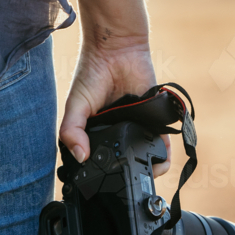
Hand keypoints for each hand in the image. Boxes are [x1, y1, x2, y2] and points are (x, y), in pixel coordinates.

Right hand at [59, 41, 171, 177]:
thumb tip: (80, 157)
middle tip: (124, 181)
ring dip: (145, 166)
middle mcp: (116, 131)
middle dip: (125, 172)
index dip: (99, 172)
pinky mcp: (153, 118)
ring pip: (142, 154)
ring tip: (143, 174)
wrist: (116, 49)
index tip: (101, 185)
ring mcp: (136, 126)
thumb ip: (71, 131)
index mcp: (96, 131)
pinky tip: (160, 161)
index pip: (98, 158)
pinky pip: (162, 141)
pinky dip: (163, 153)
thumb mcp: (75, 104)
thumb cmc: (92, 72)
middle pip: (123, 160)